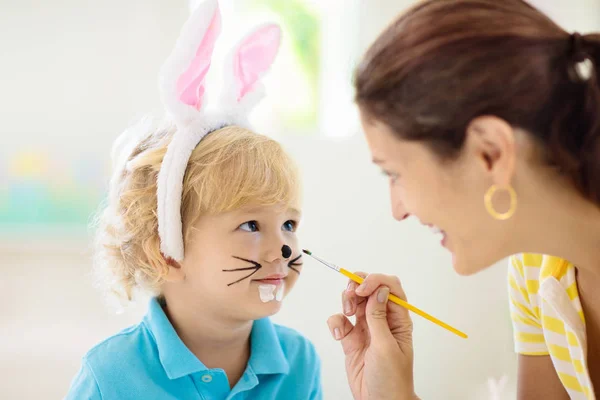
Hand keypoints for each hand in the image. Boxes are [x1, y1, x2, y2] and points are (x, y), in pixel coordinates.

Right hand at [327, 273, 417, 399]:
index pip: (390, 287)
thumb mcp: (386, 346)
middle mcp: (382, 319)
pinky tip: (338, 335)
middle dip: (357, 287)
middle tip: (351, 298)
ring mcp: (366, 328)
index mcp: (398, 319)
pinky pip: (340, 320)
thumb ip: (378, 317)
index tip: (361, 288)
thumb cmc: (391, 378)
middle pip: (369, 289)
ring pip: (354, 301)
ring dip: (346, 301)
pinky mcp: (350, 338)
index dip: (375, 281)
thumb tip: (379, 289)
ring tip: (347, 315)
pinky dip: (336, 322)